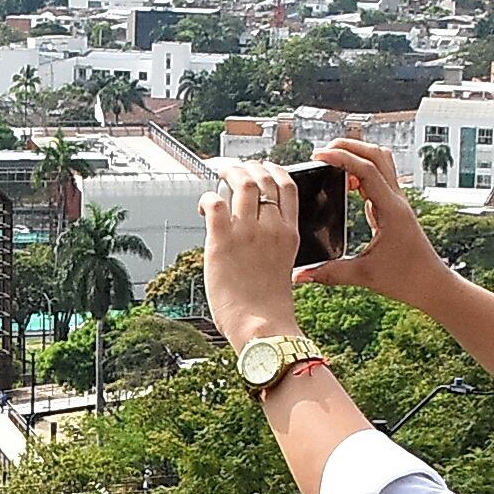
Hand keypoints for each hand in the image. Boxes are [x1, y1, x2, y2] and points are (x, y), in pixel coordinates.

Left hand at [197, 158, 306, 348]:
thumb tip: (253, 233)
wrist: (262, 327)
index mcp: (290, 233)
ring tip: (218, 175)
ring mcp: (248, 232)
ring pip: (241, 183)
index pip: (288, 187)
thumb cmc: (269, 305)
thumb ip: (274, 244)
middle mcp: (271, 227)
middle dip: (247, 167)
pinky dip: (208, 198)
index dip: (274, 170)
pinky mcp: (222, 241)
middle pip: (263, 178)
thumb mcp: (283, 265)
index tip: (263, 167)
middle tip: (234, 169)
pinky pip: (214, 203)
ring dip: (228, 173)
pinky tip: (204, 206)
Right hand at [297, 139, 444, 305]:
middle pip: (376, 155)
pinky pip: (379, 178)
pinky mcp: (395, 207)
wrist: (432, 285)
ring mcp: (397, 201)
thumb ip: (329, 273)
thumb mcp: (363, 276)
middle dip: (349, 146)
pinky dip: (360, 172)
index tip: (318, 156)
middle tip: (321, 152)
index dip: (341, 157)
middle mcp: (397, 200)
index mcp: (391, 210)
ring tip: (331, 163)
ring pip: (380, 162)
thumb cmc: (405, 280)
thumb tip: (299, 276)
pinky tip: (345, 184)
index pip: (367, 170)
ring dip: (357, 155)